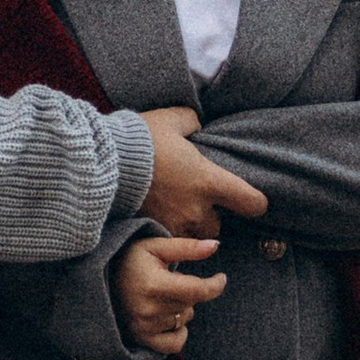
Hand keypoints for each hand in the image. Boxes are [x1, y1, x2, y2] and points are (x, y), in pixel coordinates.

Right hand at [112, 230, 226, 357]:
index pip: (198, 290)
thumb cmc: (129, 258)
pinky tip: (169, 318)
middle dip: (189, 289)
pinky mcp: (142, 338)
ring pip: (185, 320)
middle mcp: (149, 309)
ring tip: (162, 294)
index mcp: (154, 284)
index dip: (216, 285)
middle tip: (171, 279)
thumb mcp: (156, 246)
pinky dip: (178, 332)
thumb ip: (187, 247)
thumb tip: (216, 246)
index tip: (221, 277)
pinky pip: (175, 344)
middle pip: (192, 303)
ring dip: (181, 307)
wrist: (98, 277)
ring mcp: (144, 327)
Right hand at [139, 107, 270, 239]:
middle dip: (209, 215)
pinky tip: (156, 216)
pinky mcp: (153, 231)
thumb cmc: (141, 140)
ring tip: (175, 211)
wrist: (103, 163)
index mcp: (209, 181)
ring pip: (193, 237)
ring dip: (189, 227)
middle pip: (217, 225)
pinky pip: (169, 239)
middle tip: (195, 199)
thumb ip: (191, 122)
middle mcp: (196, 209)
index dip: (256, 202)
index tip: (250, 200)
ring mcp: (174, 224)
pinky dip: (166, 231)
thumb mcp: (171, 119)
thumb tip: (196, 125)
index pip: (251, 203)